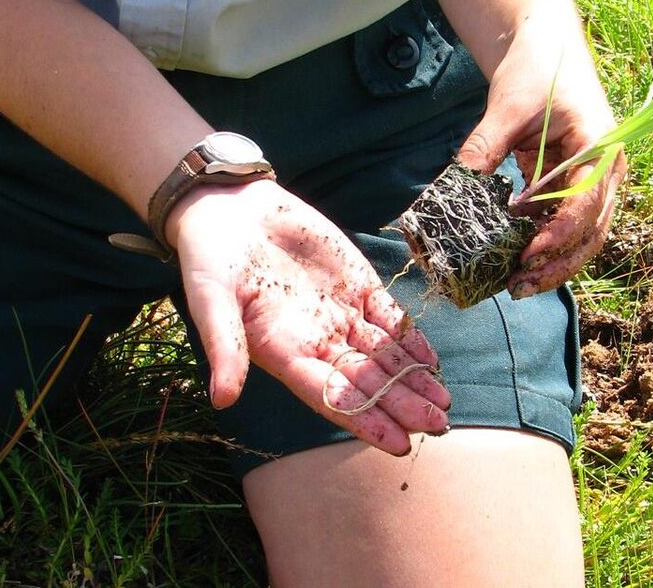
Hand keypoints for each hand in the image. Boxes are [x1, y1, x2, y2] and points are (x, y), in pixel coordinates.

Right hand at [166, 181, 450, 455]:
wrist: (228, 210)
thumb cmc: (209, 261)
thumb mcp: (210, 302)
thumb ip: (224, 348)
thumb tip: (222, 400)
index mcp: (285, 354)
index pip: (332, 397)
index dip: (365, 419)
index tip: (398, 442)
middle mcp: (317, 341)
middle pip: (367, 380)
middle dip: (402, 403)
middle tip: (437, 425)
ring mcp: (340, 313)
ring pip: (384, 354)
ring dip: (413, 378)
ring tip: (443, 403)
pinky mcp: (355, 283)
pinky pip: (388, 316)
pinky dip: (410, 336)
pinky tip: (432, 358)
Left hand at [456, 10, 625, 298]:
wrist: (545, 46)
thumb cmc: (537, 68)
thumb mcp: (508, 105)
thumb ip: (486, 145)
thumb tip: (455, 185)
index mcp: (602, 148)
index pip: (587, 204)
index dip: (559, 235)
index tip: (529, 255)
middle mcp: (606, 171)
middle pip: (591, 233)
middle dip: (558, 264)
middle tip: (519, 285)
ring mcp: (592, 181)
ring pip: (581, 237)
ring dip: (553, 263)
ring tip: (517, 284)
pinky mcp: (572, 186)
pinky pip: (562, 225)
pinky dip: (542, 244)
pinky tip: (515, 260)